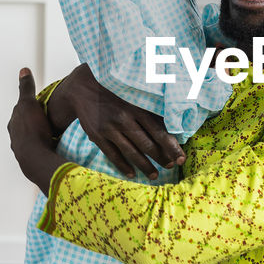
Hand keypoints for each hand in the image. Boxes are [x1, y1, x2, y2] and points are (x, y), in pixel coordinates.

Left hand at [8, 69, 64, 194]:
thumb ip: (26, 88)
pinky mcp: (31, 160)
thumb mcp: (29, 103)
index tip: (39, 104)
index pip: (20, 111)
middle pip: (24, 125)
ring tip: (51, 133)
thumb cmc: (32, 130)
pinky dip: (43, 146)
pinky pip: (37, 150)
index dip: (30, 106)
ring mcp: (22, 149)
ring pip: (30, 138)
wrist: (36, 158)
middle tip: (46, 119)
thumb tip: (23, 71)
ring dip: (38, 135)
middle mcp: (15, 136)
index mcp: (13, 123)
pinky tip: (51, 146)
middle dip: (33, 121)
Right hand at [46, 63, 184, 180]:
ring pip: (131, 152)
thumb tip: (174, 124)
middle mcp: (124, 119)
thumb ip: (150, 108)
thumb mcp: (134, 94)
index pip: (159, 131)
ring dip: (145, 166)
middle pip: (147, 144)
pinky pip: (112, 155)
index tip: (181, 158)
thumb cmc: (116, 91)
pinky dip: (123, 166)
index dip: (171, 147)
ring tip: (155, 175)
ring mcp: (110, 129)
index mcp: (137, 107)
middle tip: (171, 166)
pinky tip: (132, 173)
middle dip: (161, 158)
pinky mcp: (98, 136)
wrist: (83, 88)